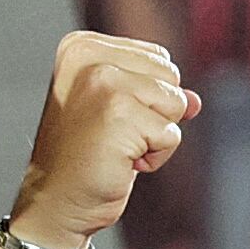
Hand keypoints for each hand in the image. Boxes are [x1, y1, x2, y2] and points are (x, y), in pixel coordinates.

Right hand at [8, 33, 195, 247]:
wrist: (55, 201)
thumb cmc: (83, 157)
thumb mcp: (119, 112)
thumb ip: (156, 94)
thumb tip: (193, 100)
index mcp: (81, 47)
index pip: (158, 57)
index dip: (148, 95)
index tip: (108, 116)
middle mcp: (89, 59)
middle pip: (170, 75)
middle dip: (155, 112)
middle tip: (113, 134)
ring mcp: (103, 84)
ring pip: (175, 102)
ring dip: (155, 135)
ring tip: (117, 147)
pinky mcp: (119, 115)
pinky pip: (171, 135)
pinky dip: (155, 157)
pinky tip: (120, 162)